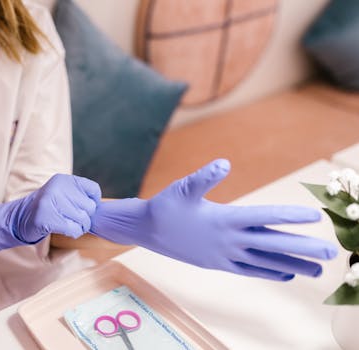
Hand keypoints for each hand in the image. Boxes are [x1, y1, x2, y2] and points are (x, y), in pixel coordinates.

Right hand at [0, 174, 100, 260]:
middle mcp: (57, 188)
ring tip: (67, 224)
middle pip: (90, 207)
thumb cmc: (47, 208)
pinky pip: (73, 229)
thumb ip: (79, 196)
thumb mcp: (62, 194)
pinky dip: (72, 233)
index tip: (83, 208)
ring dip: (79, 227)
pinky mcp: (46, 218)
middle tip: (73, 220)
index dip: (94, 202)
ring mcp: (50, 202)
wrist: (19, 218)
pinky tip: (63, 230)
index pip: (93, 190)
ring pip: (83, 220)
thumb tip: (100, 208)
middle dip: (85, 218)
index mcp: (63, 180)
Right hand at [90, 159, 337, 280]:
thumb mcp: (183, 187)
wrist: (146, 230)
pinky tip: (284, 274)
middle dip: (302, 248)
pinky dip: (268, 272)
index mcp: (223, 219)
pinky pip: (249, 270)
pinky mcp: (217, 264)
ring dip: (291, 265)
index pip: (264, 217)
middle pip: (272, 244)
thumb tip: (224, 162)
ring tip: (315, 271)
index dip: (290, 216)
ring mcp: (224, 255)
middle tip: (330, 252)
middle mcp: (228, 240)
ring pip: (264, 262)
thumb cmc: (165, 205)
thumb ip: (204, 176)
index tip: (315, 217)